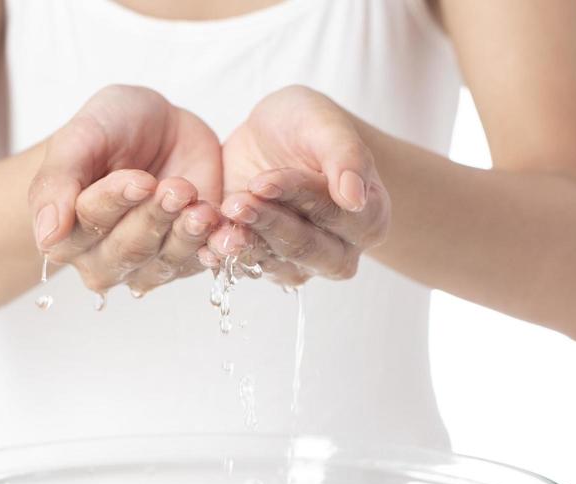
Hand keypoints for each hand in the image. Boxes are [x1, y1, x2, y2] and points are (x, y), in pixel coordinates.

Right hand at [29, 85, 222, 295]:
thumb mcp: (81, 137)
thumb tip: (47, 236)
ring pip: (164, 261)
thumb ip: (57, 182)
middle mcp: (103, 258)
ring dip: (186, 235)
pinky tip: (223, 229)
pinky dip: (215, 248)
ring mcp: (146, 263)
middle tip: (175, 188)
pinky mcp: (187, 258)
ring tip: (201, 207)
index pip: (87, 226)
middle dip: (153, 218)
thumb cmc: (111, 129)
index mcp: (67, 232)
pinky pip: (200, 261)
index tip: (139, 179)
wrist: (160, 127)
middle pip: (127, 251)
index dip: (114, 203)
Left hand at [212, 85, 389, 285]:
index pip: (334, 212)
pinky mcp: (266, 263)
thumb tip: (355, 198)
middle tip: (236, 203)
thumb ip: (346, 156)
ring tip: (218, 229)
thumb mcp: (326, 124)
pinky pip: (247, 268)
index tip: (264, 180)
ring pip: (275, 262)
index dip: (298, 196)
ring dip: (246, 246)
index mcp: (369, 217)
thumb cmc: (309, 126)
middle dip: (270, 225)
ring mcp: (301, 263)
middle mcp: (340, 250)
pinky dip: (226, 257)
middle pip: (306, 247)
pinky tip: (206, 244)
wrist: (274, 137)